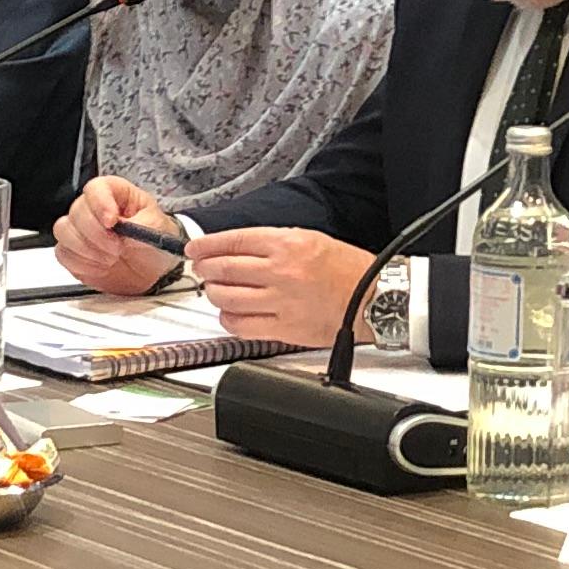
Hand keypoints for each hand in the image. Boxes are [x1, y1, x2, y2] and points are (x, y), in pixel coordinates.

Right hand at [55, 177, 182, 292]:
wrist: (154, 271)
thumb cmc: (156, 241)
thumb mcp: (158, 229)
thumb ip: (139, 226)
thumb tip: (121, 227)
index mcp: (116, 193)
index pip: (96, 188)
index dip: (100, 203)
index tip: (112, 222)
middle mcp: (93, 208)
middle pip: (77, 210)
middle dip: (96, 234)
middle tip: (117, 248)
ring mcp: (80, 229)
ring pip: (64, 231)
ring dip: (87, 249)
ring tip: (110, 259)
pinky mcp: (73, 251)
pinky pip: (63, 253)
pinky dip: (82, 263)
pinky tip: (101, 267)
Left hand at [183, 226, 377, 346]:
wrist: (374, 299)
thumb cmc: (348, 270)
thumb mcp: (311, 239)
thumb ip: (272, 243)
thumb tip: (237, 248)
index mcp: (288, 244)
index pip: (233, 241)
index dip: (206, 245)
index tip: (195, 248)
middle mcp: (281, 271)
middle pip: (223, 269)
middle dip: (205, 269)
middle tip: (202, 269)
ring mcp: (280, 301)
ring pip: (226, 297)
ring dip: (213, 293)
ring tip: (216, 290)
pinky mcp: (283, 328)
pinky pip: (240, 325)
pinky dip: (228, 318)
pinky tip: (230, 313)